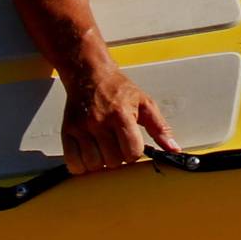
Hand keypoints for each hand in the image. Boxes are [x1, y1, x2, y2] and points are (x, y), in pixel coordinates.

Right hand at [58, 64, 178, 174]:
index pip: (132, 152)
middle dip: (119, 158)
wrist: (89, 74)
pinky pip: (73, 162)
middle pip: (114, 161)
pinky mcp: (67, 132)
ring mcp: (81, 128)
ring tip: (103, 149)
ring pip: (94, 164)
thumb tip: (173, 149)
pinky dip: (81, 165)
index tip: (133, 146)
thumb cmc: (119, 89)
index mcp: (121, 115)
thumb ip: (160, 128)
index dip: (135, 153)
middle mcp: (99, 122)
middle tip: (117, 145)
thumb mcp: (145, 103)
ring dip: (101, 162)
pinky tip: (89, 155)